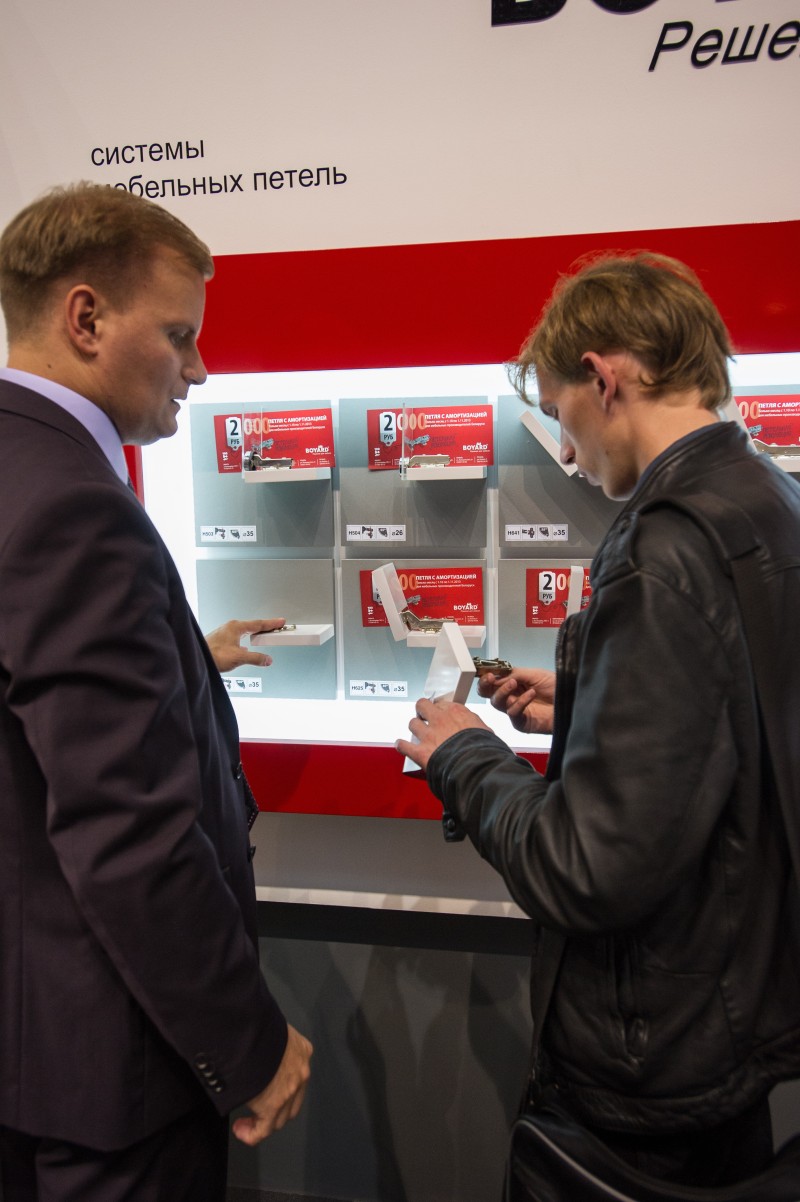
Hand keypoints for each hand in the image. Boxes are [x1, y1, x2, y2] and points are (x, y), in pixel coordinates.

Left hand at [204, 618, 286, 672]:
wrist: (198, 659)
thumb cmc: (212, 654)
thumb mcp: (239, 657)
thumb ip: (255, 658)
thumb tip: (267, 659)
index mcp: (236, 627)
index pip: (258, 623)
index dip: (271, 623)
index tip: (280, 622)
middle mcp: (230, 627)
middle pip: (252, 626)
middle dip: (265, 628)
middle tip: (276, 629)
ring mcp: (225, 633)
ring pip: (245, 631)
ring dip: (255, 634)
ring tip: (264, 638)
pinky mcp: (222, 639)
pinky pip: (239, 637)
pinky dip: (247, 640)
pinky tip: (247, 647)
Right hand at [231, 1024, 312, 1145]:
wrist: (251, 1026)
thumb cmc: (256, 1023)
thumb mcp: (270, 1029)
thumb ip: (270, 1043)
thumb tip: (256, 1049)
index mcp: (302, 1051)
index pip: (296, 1076)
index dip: (282, 1088)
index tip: (266, 1092)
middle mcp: (301, 1071)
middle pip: (292, 1101)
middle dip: (275, 1110)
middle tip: (257, 1112)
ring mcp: (290, 1089)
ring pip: (280, 1117)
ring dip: (263, 1123)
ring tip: (245, 1124)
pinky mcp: (274, 1104)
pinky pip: (264, 1128)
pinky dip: (252, 1133)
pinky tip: (241, 1130)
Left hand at [396, 697, 490, 773]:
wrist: (474, 765)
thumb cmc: (483, 749)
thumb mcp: (485, 730)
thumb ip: (475, 726)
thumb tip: (476, 729)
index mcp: (456, 712)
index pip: (442, 703)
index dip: (440, 709)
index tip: (441, 713)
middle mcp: (439, 719)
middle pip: (422, 705)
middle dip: (422, 710)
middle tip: (424, 716)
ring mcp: (428, 735)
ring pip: (413, 723)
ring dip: (414, 728)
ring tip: (417, 732)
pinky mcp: (420, 751)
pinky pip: (404, 746)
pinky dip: (402, 746)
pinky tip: (401, 745)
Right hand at [478, 667, 555, 734]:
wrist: (571, 701)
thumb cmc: (557, 688)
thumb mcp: (535, 674)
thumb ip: (514, 674)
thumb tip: (496, 677)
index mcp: (513, 684)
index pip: (492, 681)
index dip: (487, 677)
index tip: (488, 672)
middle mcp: (511, 697)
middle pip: (488, 694)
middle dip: (485, 685)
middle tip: (491, 678)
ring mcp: (515, 710)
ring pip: (497, 703)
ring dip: (503, 691)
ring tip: (514, 683)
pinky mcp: (521, 723)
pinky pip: (513, 713)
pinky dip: (520, 702)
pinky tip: (530, 694)